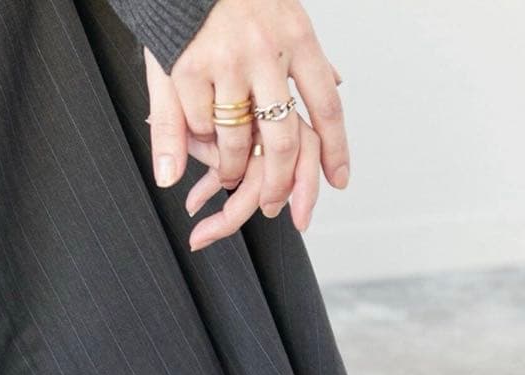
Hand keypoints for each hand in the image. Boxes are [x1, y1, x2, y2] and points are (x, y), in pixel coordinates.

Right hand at [145, 0, 348, 224]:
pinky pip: (199, 127)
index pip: (326, 106)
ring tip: (227, 175)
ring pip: (236, 143)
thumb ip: (303, 57)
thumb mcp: (282, 14)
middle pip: (282, 141)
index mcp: (296, 37)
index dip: (335, 150)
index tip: (338, 181)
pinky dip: (199, 139)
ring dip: (231, 169)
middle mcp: (265, 51)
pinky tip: (199, 137)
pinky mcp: (186, 70)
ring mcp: (225, 62)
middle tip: (271, 205)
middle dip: (277, 185)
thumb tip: (337, 81)